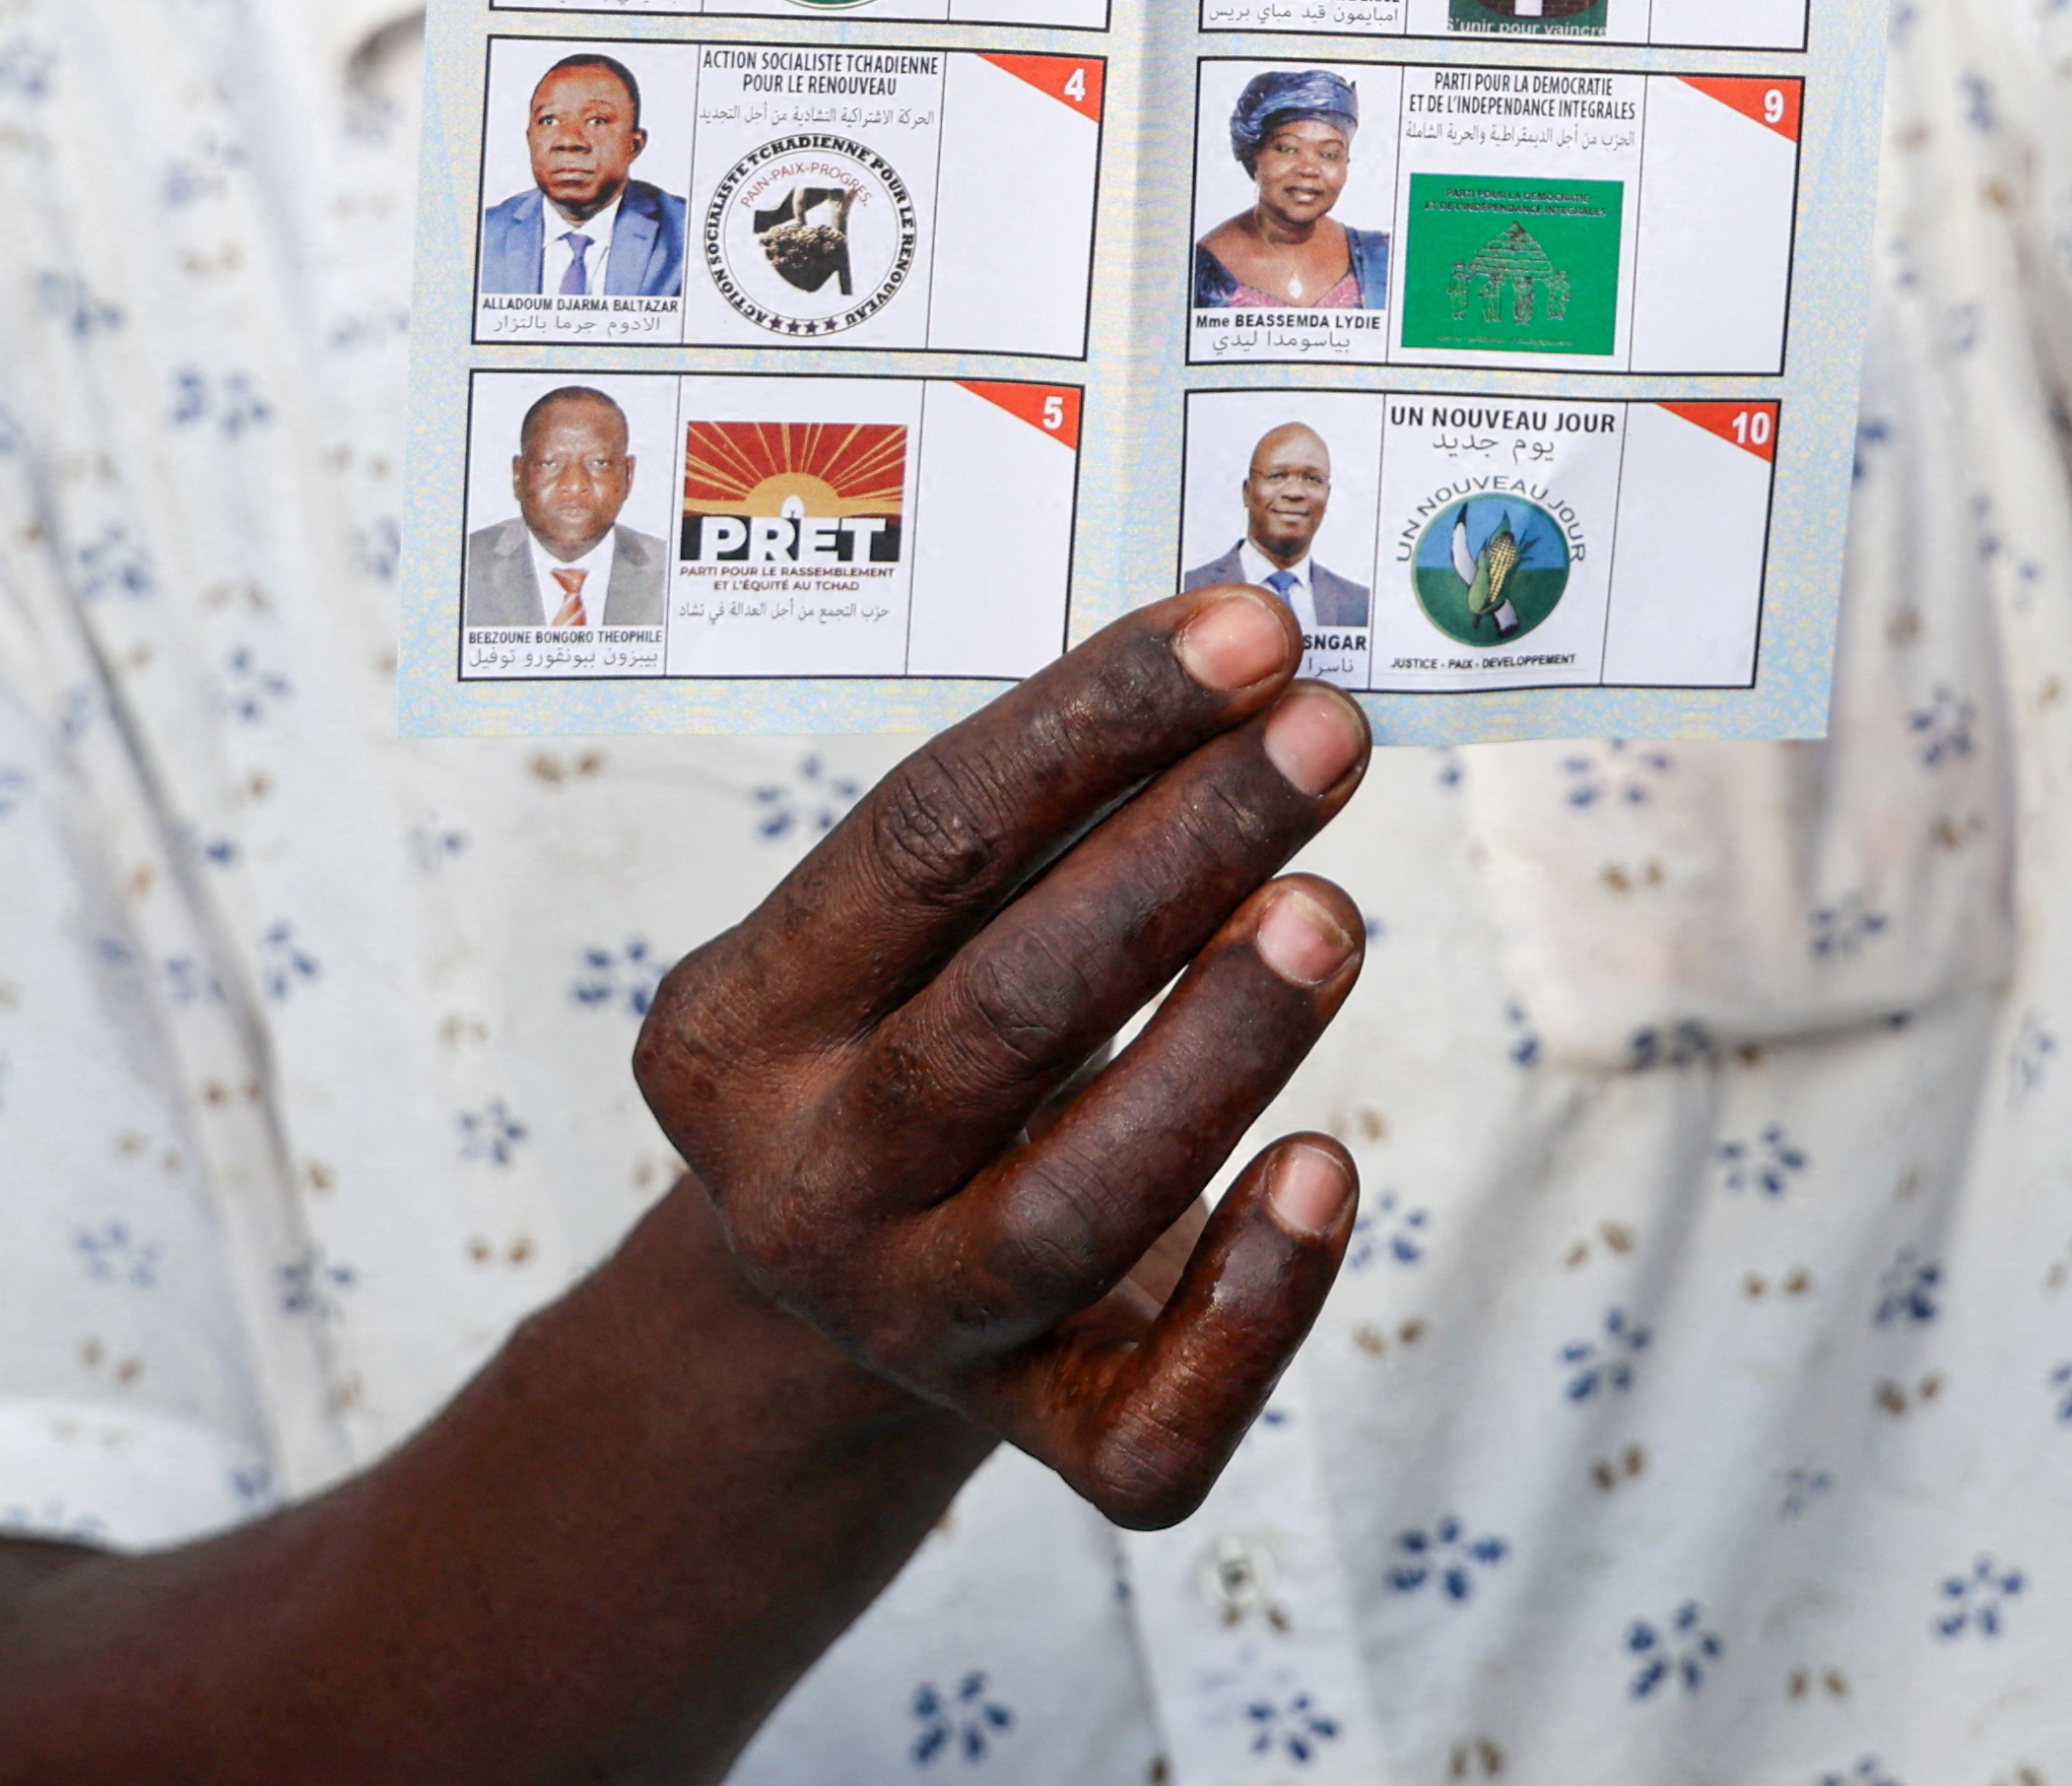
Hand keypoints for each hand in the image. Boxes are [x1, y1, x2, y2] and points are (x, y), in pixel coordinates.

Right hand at [633, 587, 1368, 1525]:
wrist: (833, 1304)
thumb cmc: (912, 1035)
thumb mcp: (899, 933)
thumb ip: (1036, 823)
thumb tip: (1244, 658)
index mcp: (737, 1027)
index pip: (922, 842)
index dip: (1093, 725)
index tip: (1250, 631)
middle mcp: (806, 1185)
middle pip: (999, 1016)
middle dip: (1180, 856)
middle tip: (1324, 733)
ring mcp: (917, 1323)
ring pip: (1073, 1209)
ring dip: (1219, 1050)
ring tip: (1335, 911)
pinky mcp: (1040, 1440)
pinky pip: (1149, 1424)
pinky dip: (1254, 1306)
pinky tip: (1329, 1172)